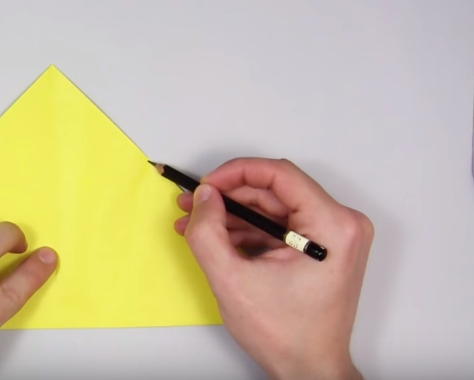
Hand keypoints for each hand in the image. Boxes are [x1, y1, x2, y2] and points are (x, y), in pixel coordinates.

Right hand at [174, 158, 372, 379]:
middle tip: (193, 204)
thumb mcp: (232, 280)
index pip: (280, 175)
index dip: (235, 174)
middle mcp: (340, 224)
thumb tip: (203, 197)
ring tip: (196, 224)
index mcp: (332, 226)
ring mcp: (333, 236)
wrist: (309, 370)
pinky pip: (279, 225)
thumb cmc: (286, 336)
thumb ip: (208, 232)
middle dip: (228, 197)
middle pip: (274, 191)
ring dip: (233, 215)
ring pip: (273, 208)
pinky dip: (247, 230)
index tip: (206, 185)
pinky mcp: (321, 247)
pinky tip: (217, 238)